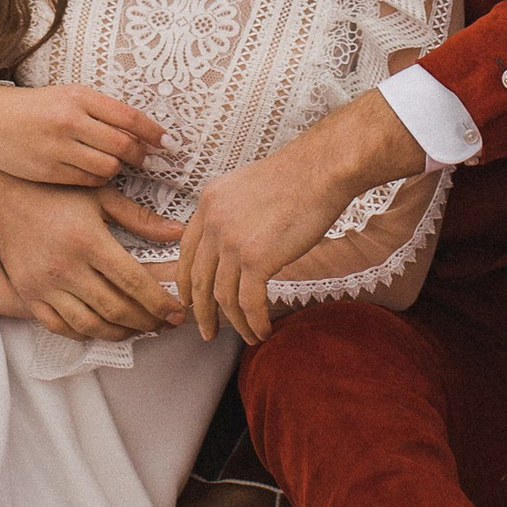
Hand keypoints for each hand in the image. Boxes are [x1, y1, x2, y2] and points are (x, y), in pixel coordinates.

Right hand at [0, 81, 162, 188]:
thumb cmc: (34, 108)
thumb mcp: (67, 97)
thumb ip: (101, 111)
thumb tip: (142, 132)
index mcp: (78, 97)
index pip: (128, 116)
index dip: (153, 132)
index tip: (168, 142)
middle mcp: (69, 121)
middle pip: (122, 145)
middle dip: (141, 155)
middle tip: (147, 158)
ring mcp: (58, 147)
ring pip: (108, 167)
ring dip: (118, 168)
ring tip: (114, 163)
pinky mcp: (49, 171)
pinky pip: (89, 181)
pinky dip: (98, 179)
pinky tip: (93, 172)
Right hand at [0, 172, 184, 344]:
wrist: (3, 194)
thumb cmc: (56, 192)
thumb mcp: (101, 197)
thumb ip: (140, 218)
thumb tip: (178, 232)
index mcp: (88, 241)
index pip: (134, 282)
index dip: (161, 303)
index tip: (178, 312)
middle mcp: (66, 268)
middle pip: (116, 309)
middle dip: (147, 322)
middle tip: (164, 324)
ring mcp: (44, 285)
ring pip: (90, 325)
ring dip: (120, 333)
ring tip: (139, 329)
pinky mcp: (28, 294)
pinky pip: (61, 327)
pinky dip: (86, 333)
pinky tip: (103, 328)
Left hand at [177, 92, 422, 344]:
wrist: (320, 170)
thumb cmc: (296, 177)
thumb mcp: (247, 189)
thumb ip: (233, 215)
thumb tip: (236, 245)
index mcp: (208, 203)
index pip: (186, 251)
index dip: (186, 281)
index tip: (190, 301)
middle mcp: (213, 223)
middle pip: (199, 279)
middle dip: (202, 311)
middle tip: (208, 331)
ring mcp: (232, 242)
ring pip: (223, 296)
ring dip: (233, 323)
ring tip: (246, 336)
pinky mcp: (256, 259)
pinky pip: (248, 302)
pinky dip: (254, 322)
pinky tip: (262, 331)